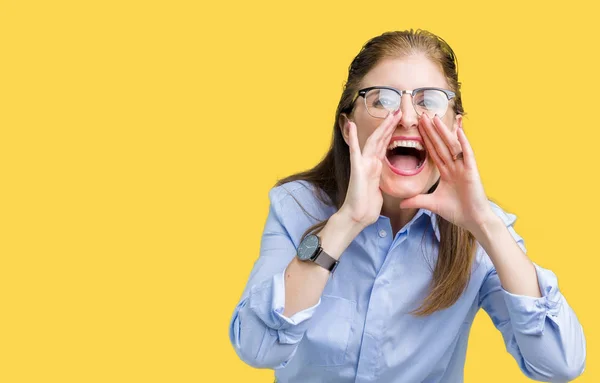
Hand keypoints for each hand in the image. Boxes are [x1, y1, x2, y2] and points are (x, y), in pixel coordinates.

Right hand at [338, 109, 402, 226]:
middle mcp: (369, 163)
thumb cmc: (367, 207)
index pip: (385, 145)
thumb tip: (382, 182)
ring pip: (373, 141)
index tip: (399, 121)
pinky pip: (355, 151)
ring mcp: (362, 164)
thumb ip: (380, 182)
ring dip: (382, 127)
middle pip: (381, 139)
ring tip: (390, 114)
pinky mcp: (357, 169)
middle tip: (399, 110)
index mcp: (376, 167)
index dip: (391, 132)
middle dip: (390, 125)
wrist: (357, 217)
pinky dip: (352, 138)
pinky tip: (350, 125)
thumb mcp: (379, 192)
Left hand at [399, 114, 495, 233]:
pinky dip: (463, 143)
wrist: (473, 221)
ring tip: (435, 118)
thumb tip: (400, 203)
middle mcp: (455, 167)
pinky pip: (467, 154)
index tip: (417, 128)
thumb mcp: (432, 204)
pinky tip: (458, 131)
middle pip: (440, 145)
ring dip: (444, 132)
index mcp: (446, 172)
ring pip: (452, 146)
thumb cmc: (457, 211)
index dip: (425, 140)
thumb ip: (417, 200)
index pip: (433, 152)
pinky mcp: (472, 171)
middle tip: (422, 116)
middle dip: (431, 131)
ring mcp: (463, 167)